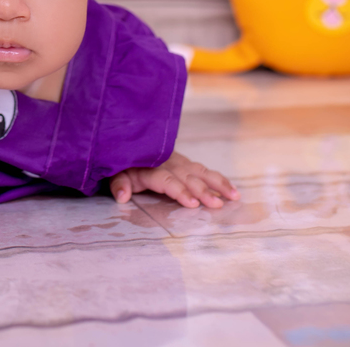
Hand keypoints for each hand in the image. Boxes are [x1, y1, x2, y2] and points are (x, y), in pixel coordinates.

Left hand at [110, 151, 239, 208]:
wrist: (129, 144)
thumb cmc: (123, 164)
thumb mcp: (115, 174)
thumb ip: (118, 184)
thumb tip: (122, 196)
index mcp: (152, 168)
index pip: (168, 181)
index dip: (180, 192)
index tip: (193, 203)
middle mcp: (169, 163)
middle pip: (189, 178)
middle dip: (204, 191)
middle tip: (218, 205)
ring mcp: (179, 161)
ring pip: (201, 172)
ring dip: (218, 184)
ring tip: (234, 196)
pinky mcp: (186, 162)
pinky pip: (204, 170)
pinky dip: (219, 179)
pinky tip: (232, 189)